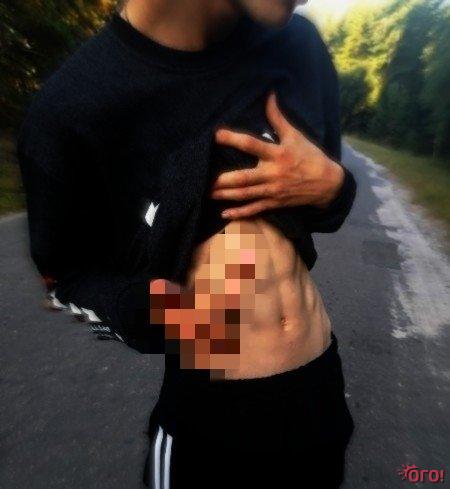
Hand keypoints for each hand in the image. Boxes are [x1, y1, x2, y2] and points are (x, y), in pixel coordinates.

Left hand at [211, 92, 344, 219]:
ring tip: (208, 193)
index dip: (234, 139)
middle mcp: (273, 174)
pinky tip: (225, 214)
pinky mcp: (275, 203)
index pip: (252, 144)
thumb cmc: (310, 156)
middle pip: (244, 177)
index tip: (216, 135)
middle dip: (224, 180)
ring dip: (226, 195)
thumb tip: (269, 95)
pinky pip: (255, 209)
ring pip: (246, 195)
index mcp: (277, 154)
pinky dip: (240, 213)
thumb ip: (278, 117)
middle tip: (205, 179)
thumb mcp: (296, 135)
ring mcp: (273, 190)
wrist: (327, 184)